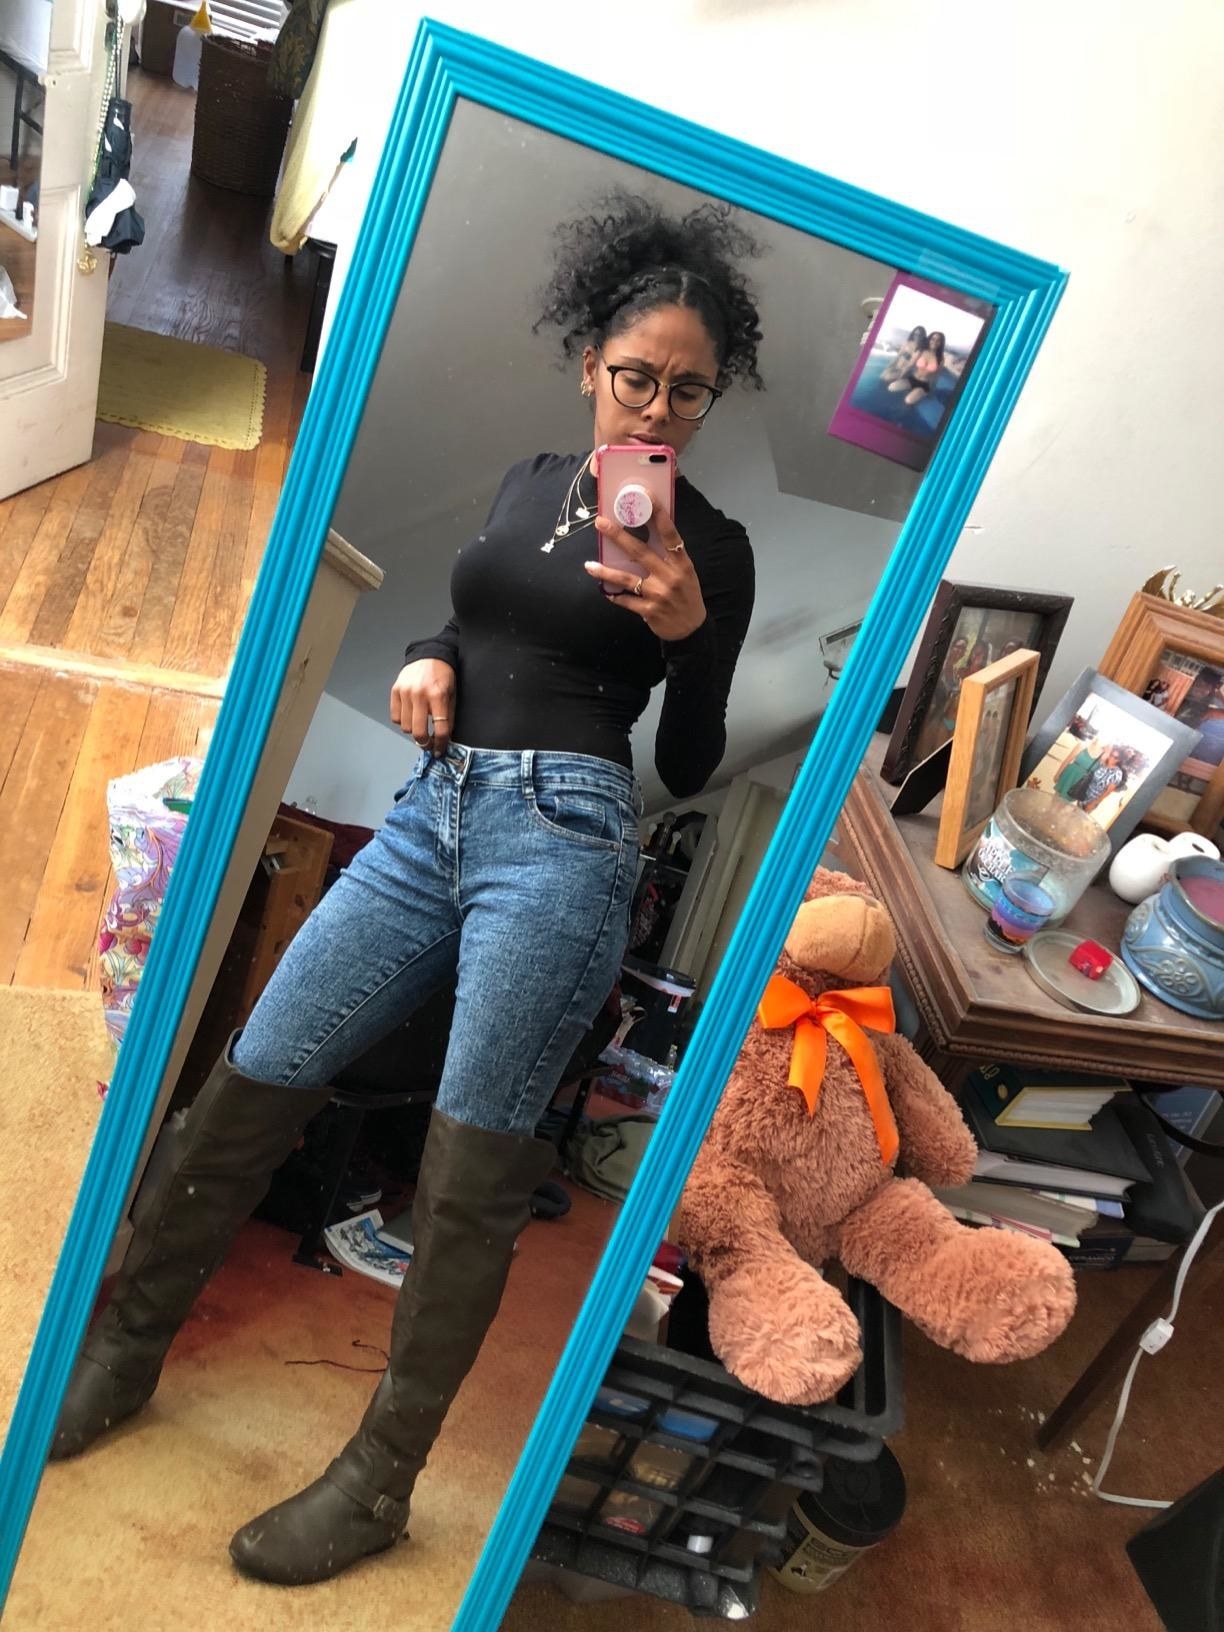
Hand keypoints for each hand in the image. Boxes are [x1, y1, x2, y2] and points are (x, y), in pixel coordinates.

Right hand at [390, 659, 455, 754]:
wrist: (429, 655)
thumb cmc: (444, 676)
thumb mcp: (452, 695)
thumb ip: (449, 717)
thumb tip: (445, 739)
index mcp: (438, 696)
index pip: (440, 729)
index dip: (440, 744)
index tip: (439, 750)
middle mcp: (419, 695)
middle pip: (418, 732)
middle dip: (424, 743)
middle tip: (428, 744)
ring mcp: (405, 693)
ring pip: (405, 727)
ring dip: (413, 730)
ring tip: (420, 725)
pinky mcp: (395, 691)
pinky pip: (395, 717)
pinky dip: (402, 721)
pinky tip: (411, 716)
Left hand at [584, 511, 706, 641]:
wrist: (691, 629)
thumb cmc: (687, 596)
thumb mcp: (685, 573)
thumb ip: (670, 556)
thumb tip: (649, 533)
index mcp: (681, 563)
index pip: (670, 533)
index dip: (658, 513)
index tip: (645, 496)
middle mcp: (669, 576)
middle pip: (640, 551)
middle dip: (618, 536)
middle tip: (601, 523)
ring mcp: (658, 594)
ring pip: (627, 578)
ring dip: (606, 571)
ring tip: (589, 565)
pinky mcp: (648, 611)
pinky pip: (626, 600)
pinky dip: (614, 595)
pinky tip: (603, 590)